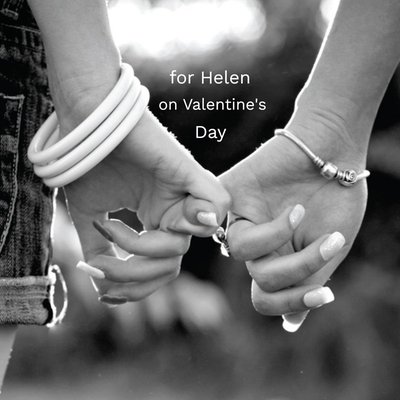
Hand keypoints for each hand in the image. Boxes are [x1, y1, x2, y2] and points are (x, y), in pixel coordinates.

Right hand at [51, 68, 229, 302]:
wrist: (87, 121)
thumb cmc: (89, 164)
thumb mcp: (91, 217)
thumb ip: (101, 252)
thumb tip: (103, 289)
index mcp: (155, 221)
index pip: (162, 269)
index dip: (138, 289)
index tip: (106, 294)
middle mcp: (173, 212)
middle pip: (172, 265)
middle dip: (134, 276)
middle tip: (101, 264)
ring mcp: (183, 195)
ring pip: (184, 245)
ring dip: (144, 250)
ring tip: (111, 228)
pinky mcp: (189, 173)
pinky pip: (216, 204)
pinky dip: (197, 219)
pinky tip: (165, 221)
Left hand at [220, 117, 367, 330]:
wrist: (333, 151)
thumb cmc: (335, 197)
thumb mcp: (328, 247)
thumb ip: (306, 283)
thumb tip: (289, 325)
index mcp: (278, 258)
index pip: (267, 297)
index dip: (293, 302)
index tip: (326, 294)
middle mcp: (257, 244)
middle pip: (260, 282)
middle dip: (299, 270)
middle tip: (331, 245)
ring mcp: (241, 221)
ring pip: (243, 256)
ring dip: (284, 244)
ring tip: (305, 217)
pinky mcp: (228, 197)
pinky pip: (231, 230)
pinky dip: (271, 229)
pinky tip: (294, 211)